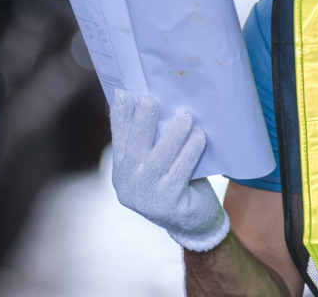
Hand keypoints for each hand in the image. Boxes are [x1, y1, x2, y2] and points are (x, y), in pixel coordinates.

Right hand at [109, 90, 229, 252]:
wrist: (193, 224)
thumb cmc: (176, 183)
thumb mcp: (156, 165)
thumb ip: (150, 142)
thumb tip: (151, 103)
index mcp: (122, 172)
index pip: (118, 139)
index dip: (119, 116)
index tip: (123, 93)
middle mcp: (129, 186)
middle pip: (134, 148)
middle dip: (141, 121)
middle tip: (150, 100)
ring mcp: (148, 197)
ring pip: (160, 158)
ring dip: (173, 134)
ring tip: (185, 115)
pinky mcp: (170, 203)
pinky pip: (181, 170)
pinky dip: (191, 151)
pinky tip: (199, 136)